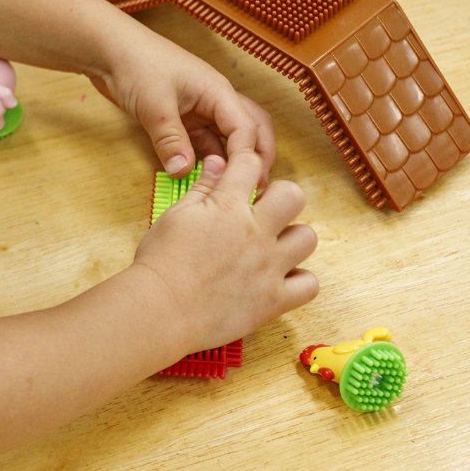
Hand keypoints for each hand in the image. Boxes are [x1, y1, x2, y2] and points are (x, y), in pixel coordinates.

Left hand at [88, 22, 275, 181]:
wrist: (109, 50)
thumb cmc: (136, 63)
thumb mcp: (155, 106)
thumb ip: (171, 140)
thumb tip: (183, 171)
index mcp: (218, 91)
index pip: (246, 128)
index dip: (249, 156)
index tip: (245, 182)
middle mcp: (215, 101)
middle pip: (249, 130)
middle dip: (257, 157)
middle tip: (255, 186)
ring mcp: (199, 109)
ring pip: (225, 139)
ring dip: (230, 161)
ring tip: (230, 188)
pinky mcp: (181, 118)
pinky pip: (201, 142)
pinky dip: (205, 159)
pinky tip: (202, 178)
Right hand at [134, 150, 318, 351]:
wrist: (160, 310)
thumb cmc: (160, 263)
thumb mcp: (175, 216)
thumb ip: (202, 188)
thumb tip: (217, 163)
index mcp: (227, 206)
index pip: (249, 164)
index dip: (245, 159)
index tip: (242, 167)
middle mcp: (256, 232)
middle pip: (293, 195)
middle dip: (279, 197)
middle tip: (261, 212)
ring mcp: (269, 266)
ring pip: (307, 238)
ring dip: (291, 239)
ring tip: (271, 247)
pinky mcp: (274, 300)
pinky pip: (309, 284)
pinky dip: (297, 281)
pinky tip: (277, 279)